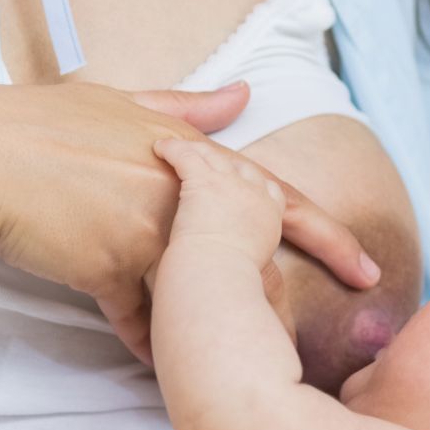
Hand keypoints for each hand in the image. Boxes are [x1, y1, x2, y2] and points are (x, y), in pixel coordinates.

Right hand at [0, 81, 375, 365]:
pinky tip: (149, 354)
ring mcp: (150, 231)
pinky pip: (142, 320)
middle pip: (248, 259)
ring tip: (211, 352)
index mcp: (190, 151)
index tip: (371, 270)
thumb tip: (243, 91)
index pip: (276, 197)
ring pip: (199, 295)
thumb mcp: (121, 101)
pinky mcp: (111, 267)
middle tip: (293, 341)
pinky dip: (146, 339)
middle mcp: (181, 193)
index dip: (328, 234)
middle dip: (266, 302)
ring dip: (203, 324)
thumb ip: (187, 106)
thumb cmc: (40, 124)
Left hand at [150, 136, 285, 265]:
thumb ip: (251, 258)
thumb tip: (241, 268)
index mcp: (270, 216)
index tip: (242, 185)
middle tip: (208, 163)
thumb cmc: (228, 281)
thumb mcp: (255, 270)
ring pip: (213, 156)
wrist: (217, 274)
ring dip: (197, 151)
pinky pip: (186, 155)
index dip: (254, 183)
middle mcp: (254, 194)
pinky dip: (172, 149)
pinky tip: (159, 148)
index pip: (268, 189)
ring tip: (180, 150)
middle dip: (226, 163)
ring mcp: (229, 184)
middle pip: (242, 167)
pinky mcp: (202, 180)